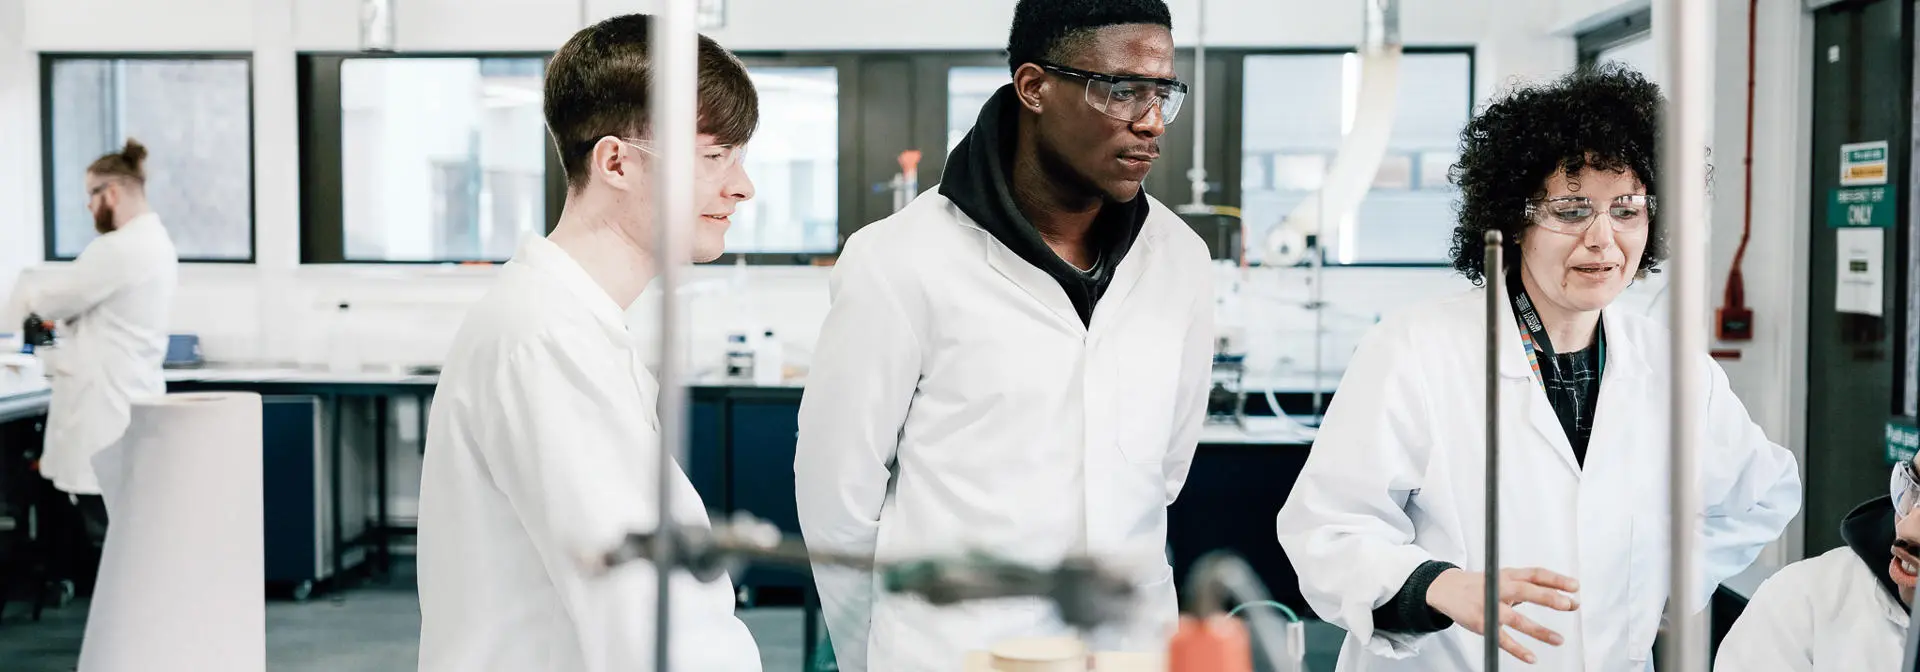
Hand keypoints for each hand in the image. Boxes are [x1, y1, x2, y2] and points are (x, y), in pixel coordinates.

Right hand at [1424, 567, 1579, 663]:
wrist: (1446, 589)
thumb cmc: (1480, 585)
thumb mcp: (1503, 578)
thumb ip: (1531, 586)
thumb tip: (1566, 598)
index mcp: (1507, 575)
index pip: (1534, 574)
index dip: (1555, 579)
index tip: (1575, 586)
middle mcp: (1498, 588)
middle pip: (1525, 591)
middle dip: (1548, 597)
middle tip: (1568, 604)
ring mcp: (1489, 607)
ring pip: (1516, 619)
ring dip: (1539, 630)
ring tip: (1558, 639)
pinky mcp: (1482, 624)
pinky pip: (1502, 639)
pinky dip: (1518, 650)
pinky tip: (1531, 657)